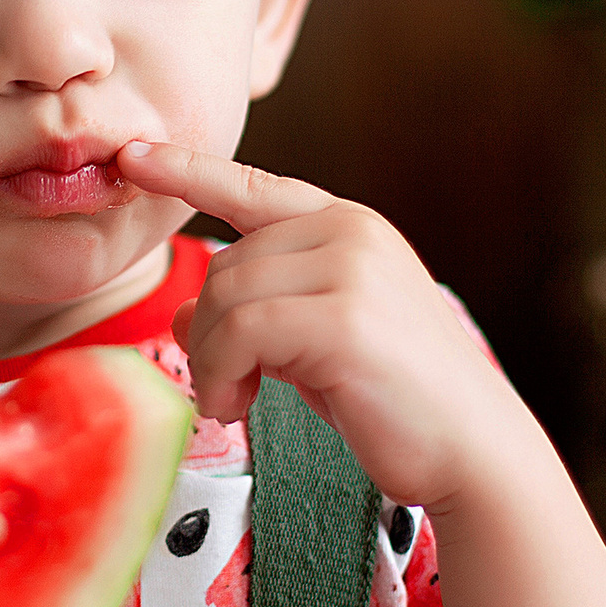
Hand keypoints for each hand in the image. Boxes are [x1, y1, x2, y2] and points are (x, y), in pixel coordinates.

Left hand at [116, 140, 538, 511]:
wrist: (473, 450)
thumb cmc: (393, 400)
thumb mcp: (312, 341)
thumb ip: (258, 310)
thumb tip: (187, 310)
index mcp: (348, 226)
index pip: (253, 186)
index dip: (187, 170)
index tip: (132, 156)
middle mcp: (350, 232)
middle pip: (225, 263)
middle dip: (208, 333)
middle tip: (224, 388)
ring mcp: (350, 268)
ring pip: (224, 296)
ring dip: (210, 360)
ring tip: (232, 401)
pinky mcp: (343, 316)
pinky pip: (238, 331)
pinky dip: (220, 374)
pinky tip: (238, 407)